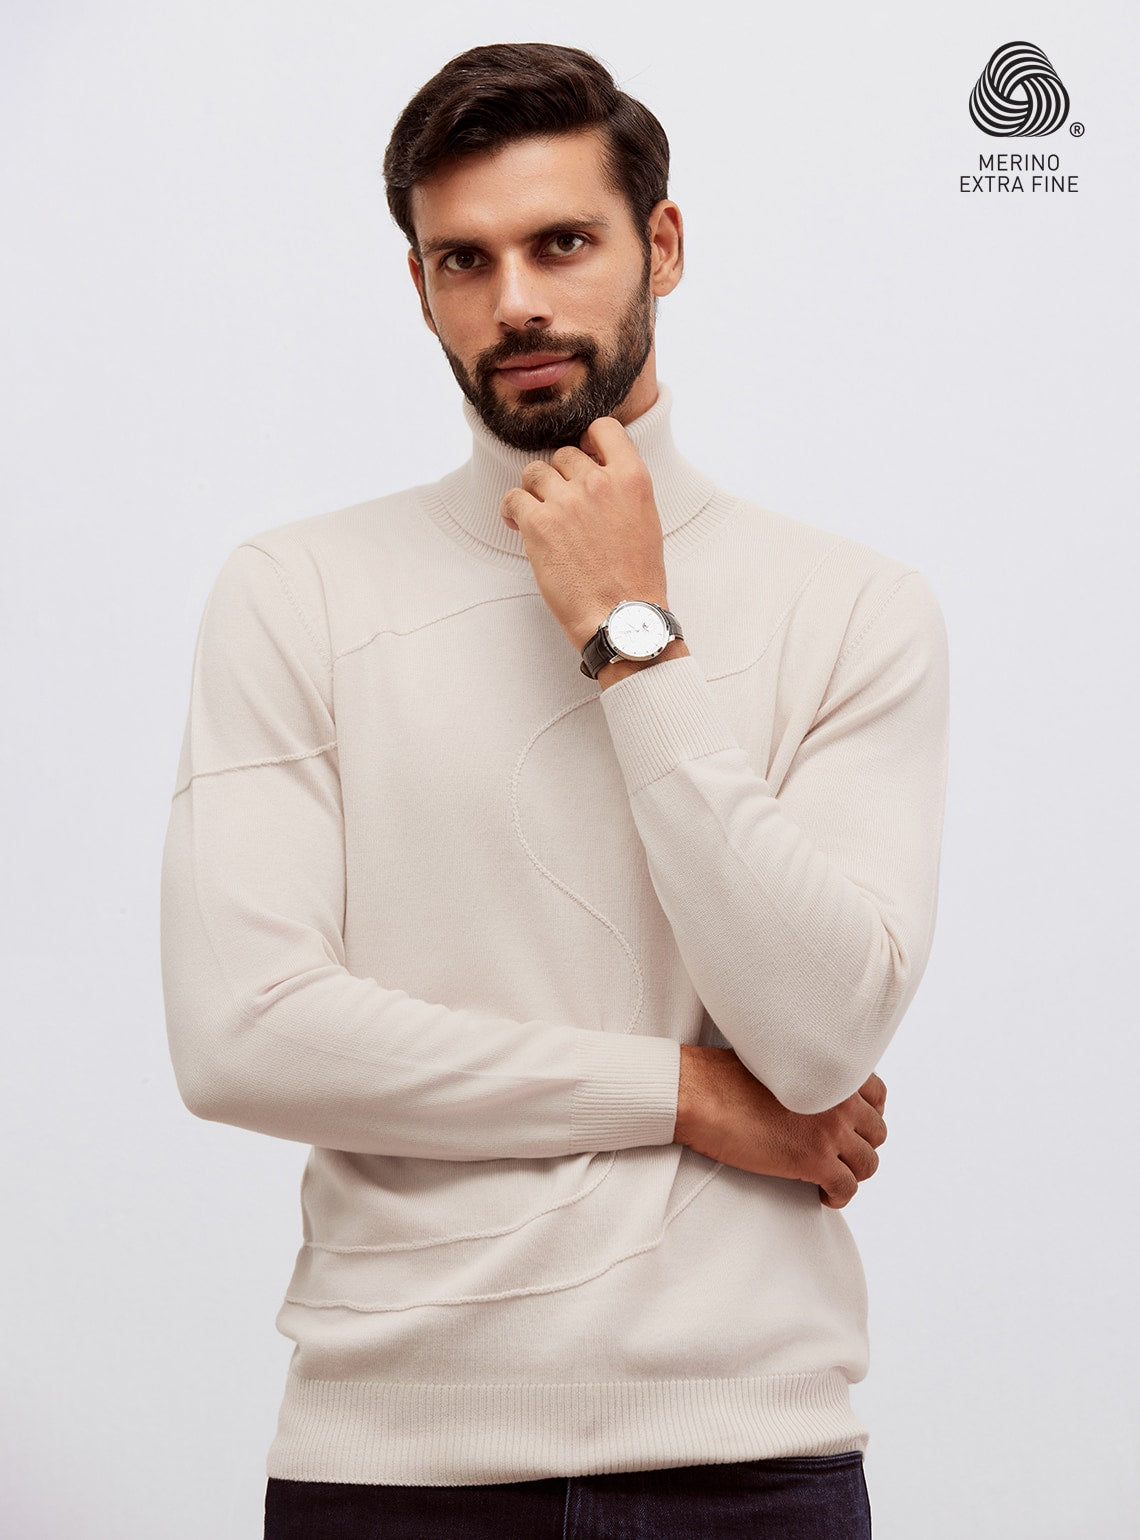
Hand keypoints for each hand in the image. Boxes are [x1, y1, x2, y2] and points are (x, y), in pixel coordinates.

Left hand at [500, 417, 669, 652]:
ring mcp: (567, 501)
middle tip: (560, 505)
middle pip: (564, 455)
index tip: (584, 460)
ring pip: (534, 472)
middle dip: (559, 478)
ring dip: (534, 492)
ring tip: (537, 516)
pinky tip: (518, 524)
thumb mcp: (646, 522)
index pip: (604, 429)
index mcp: (632, 479)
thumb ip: (623, 491)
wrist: (622, 618)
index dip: (589, 442)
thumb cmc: (636, 581)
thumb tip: (597, 475)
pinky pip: (514, 498)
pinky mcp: (539, 524)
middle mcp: (599, 482)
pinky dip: (512, 510)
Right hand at [673, 1045, 887, 1208]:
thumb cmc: (722, 1075)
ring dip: (851, 1172)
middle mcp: (840, 1098)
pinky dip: (838, 1196)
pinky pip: (846, 1188)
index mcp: (830, 1070)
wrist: (697, 1093)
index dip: (867, 1114)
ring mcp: (830, 1130)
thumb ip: (804, 1073)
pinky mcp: (813, 1160)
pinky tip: (821, 1194)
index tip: (851, 1127)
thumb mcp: (775, 1060)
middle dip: (859, 1146)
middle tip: (837, 1154)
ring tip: (830, 1176)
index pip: (877, 1095)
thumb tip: (810, 1093)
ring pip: (867, 1163)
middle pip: (876, 1132)